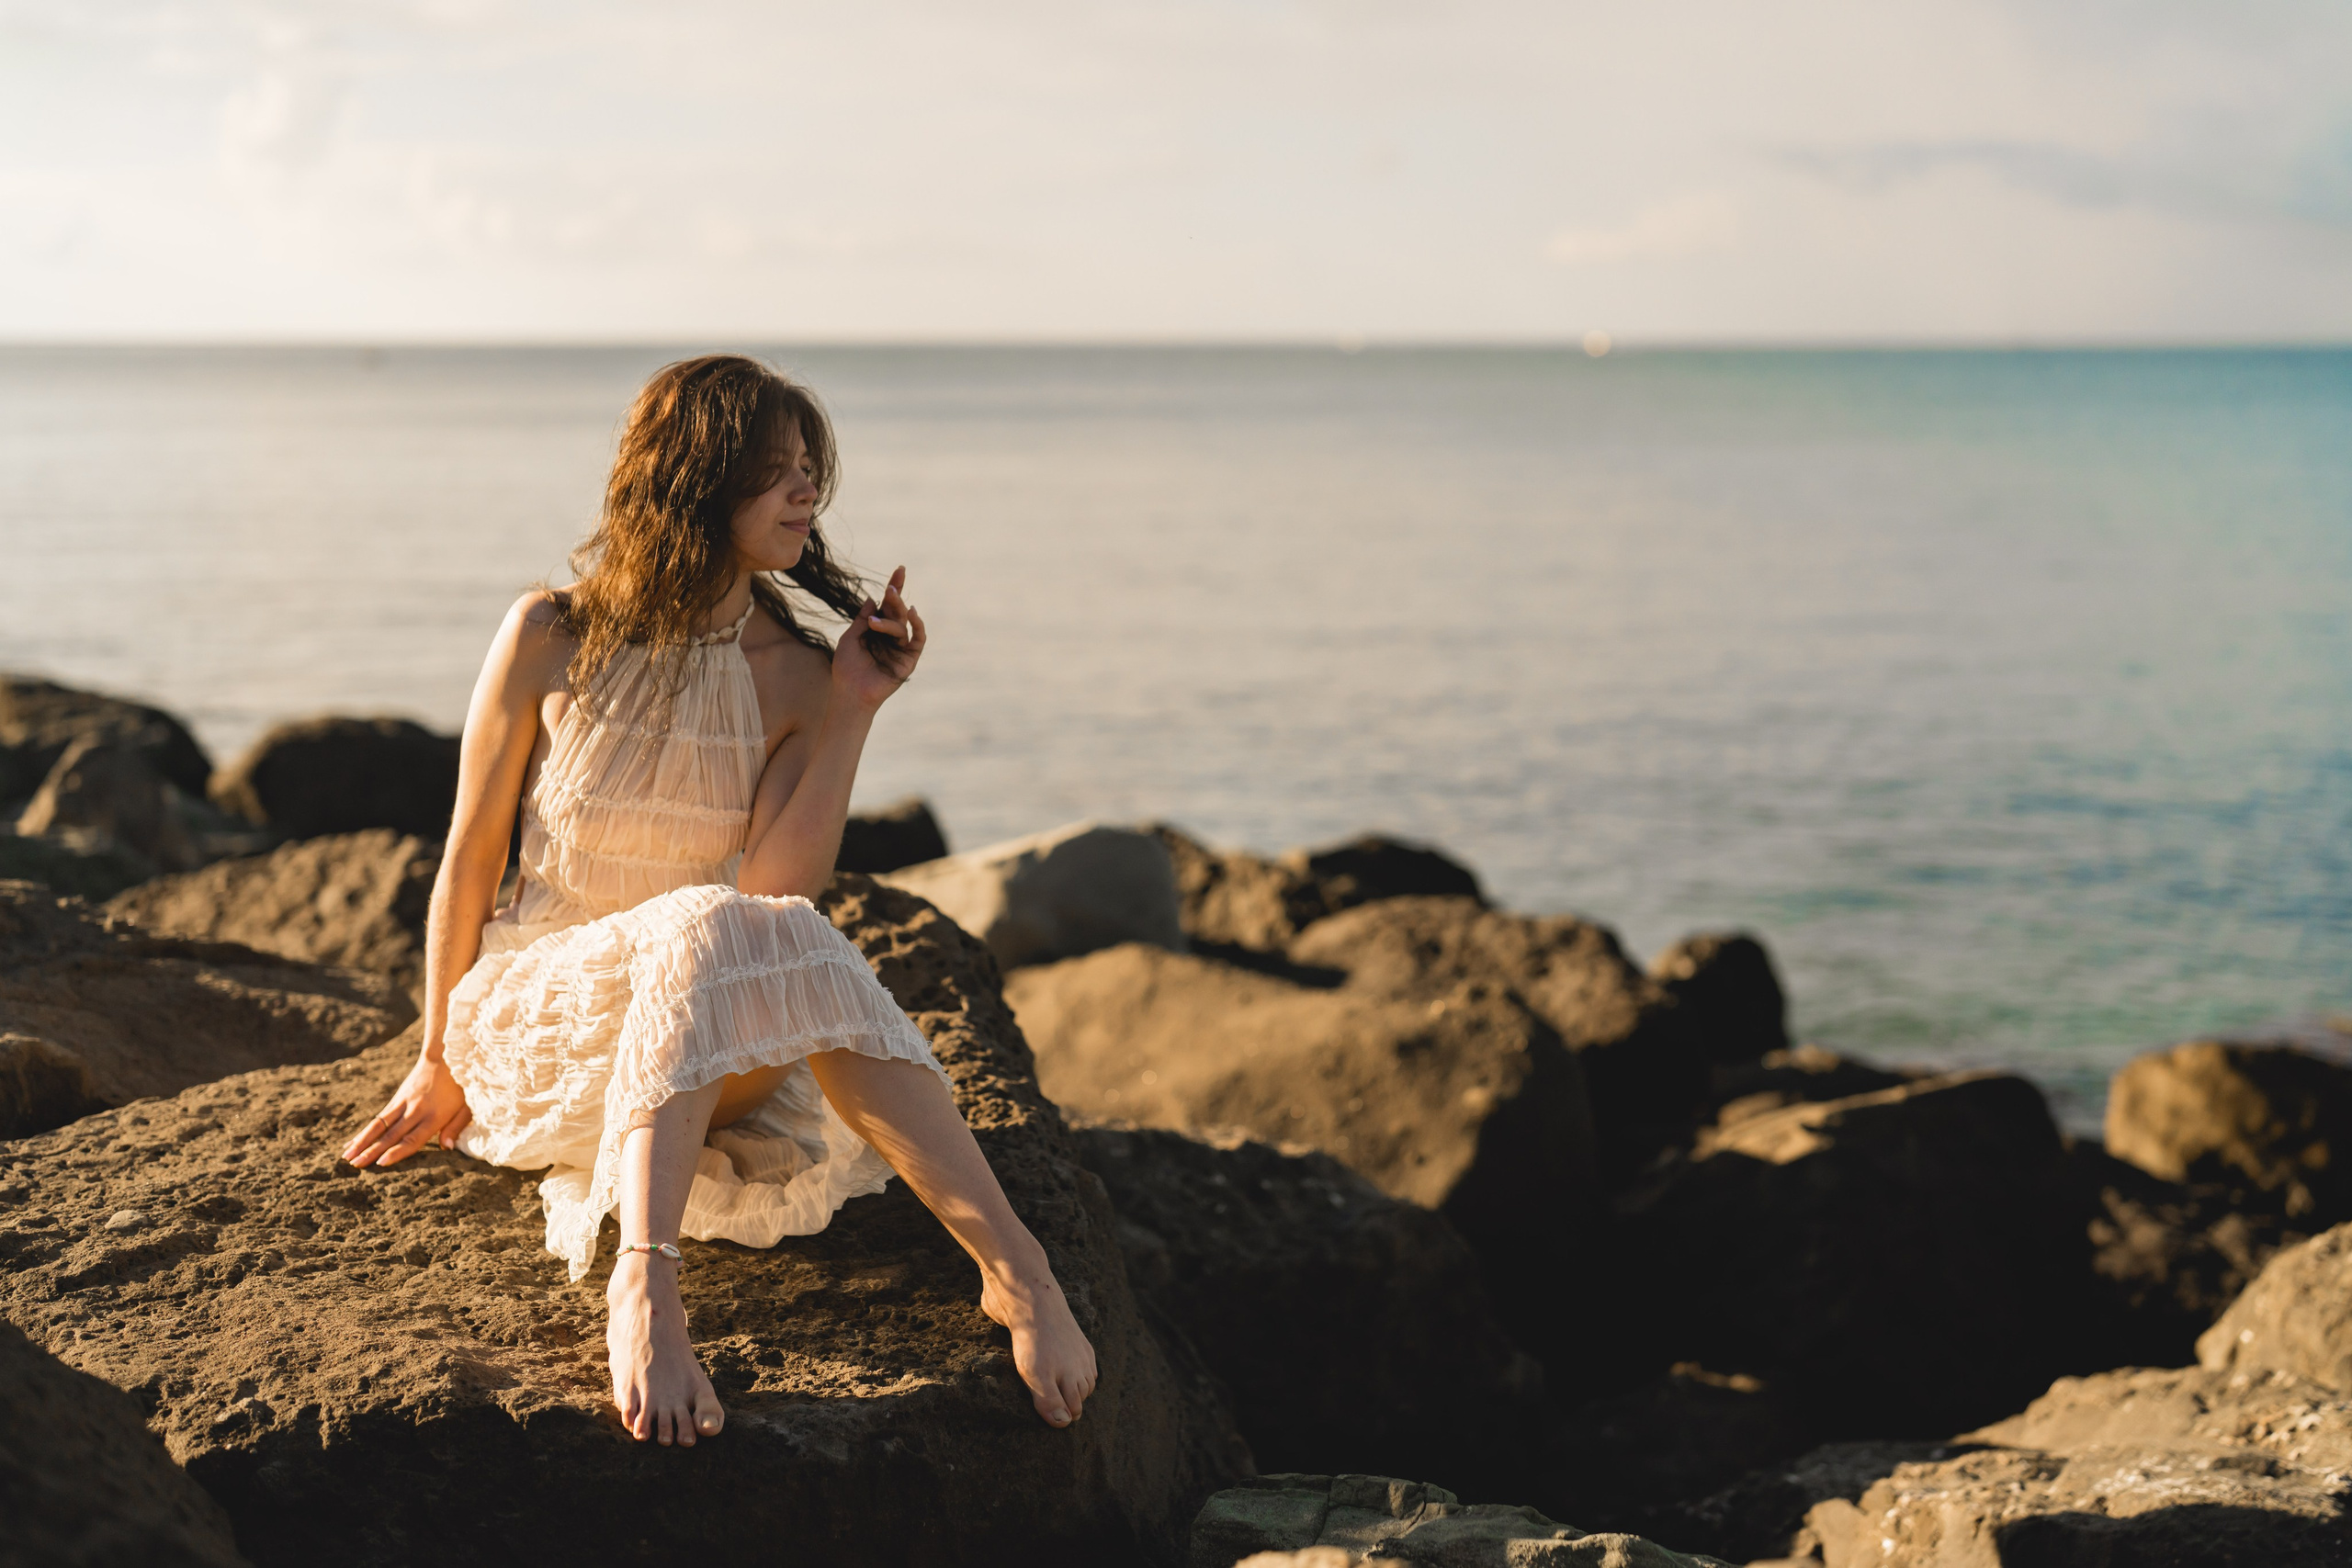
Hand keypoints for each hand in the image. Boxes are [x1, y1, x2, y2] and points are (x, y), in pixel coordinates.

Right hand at [342, 1051, 471, 1167]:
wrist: (445, 1056)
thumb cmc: (461, 1085)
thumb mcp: (468, 1107)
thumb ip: (457, 1127)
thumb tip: (447, 1148)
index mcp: (435, 1116)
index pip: (413, 1138)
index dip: (397, 1151)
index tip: (381, 1163)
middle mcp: (416, 1110)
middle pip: (392, 1134)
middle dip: (372, 1151)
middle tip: (355, 1165)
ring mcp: (404, 1103)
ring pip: (380, 1125)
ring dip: (362, 1141)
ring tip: (347, 1155)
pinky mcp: (397, 1098)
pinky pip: (380, 1117)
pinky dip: (366, 1130)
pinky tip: (354, 1140)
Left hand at [832, 565, 925, 712]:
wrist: (850, 692)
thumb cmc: (846, 667)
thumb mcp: (850, 637)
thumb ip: (862, 618)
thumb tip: (871, 598)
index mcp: (877, 628)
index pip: (888, 605)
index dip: (894, 587)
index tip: (900, 570)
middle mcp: (890, 636)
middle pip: (897, 611)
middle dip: (895, 598)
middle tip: (890, 589)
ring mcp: (900, 647)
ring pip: (902, 625)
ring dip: (890, 621)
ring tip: (873, 623)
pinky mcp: (909, 659)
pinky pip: (918, 639)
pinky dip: (918, 626)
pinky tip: (912, 614)